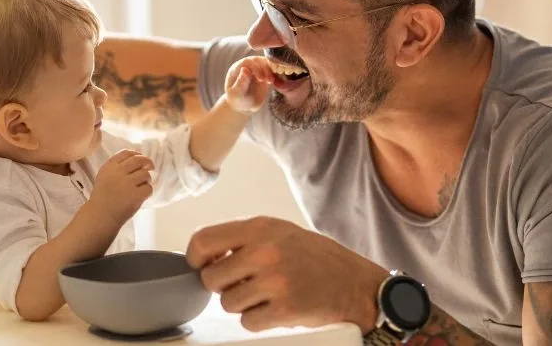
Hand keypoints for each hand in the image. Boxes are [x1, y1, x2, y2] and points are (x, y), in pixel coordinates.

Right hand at [89, 150, 153, 225]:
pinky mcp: (135, 195)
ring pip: (146, 174)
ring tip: (141, 186)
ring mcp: (127, 184)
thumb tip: (137, 157)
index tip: (140, 158)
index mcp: (109, 166)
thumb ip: (117, 166)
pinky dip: (147, 192)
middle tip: (151, 166)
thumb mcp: (104, 175)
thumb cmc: (103, 196)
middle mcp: (118, 172)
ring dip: (147, 179)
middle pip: (138, 160)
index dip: (136, 154)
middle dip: (147, 162)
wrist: (101, 215)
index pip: (126, 153)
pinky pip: (148, 188)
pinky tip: (140, 196)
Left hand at [185, 216, 388, 331]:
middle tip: (244, 284)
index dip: (196, 258)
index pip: (203, 241)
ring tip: (266, 295)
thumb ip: (243, 239)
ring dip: (242, 305)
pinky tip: (277, 308)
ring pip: (228, 303)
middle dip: (223, 286)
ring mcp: (274, 281)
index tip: (202, 266)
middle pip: (211, 278)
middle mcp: (265, 251)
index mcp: (260, 228)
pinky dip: (258, 320)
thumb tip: (203, 256)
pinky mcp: (284, 310)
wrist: (356, 284)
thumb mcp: (280, 232)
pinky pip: (247, 322)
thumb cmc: (316, 258)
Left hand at [222, 56, 272, 114]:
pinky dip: (275, 73)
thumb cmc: (237, 100)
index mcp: (237, 68)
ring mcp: (257, 68)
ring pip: (266, 63)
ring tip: (271, 82)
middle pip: (258, 60)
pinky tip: (276, 80)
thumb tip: (245, 69)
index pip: (248, 62)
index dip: (255, 68)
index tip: (261, 79)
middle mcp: (247, 65)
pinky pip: (272, 69)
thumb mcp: (236, 94)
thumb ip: (240, 82)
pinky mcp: (265, 72)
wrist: (244, 106)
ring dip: (271, 70)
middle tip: (269, 82)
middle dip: (265, 69)